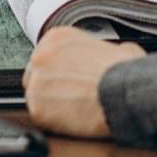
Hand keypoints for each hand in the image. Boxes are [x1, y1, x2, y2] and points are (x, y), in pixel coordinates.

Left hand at [23, 26, 144, 138]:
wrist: (120, 89)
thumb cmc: (120, 67)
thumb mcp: (113, 45)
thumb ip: (97, 50)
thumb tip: (106, 58)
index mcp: (57, 37)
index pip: (46, 54)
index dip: (58, 67)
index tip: (68, 75)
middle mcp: (41, 57)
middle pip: (36, 74)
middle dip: (50, 84)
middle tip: (69, 92)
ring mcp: (36, 84)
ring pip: (36, 97)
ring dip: (51, 103)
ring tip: (73, 107)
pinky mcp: (38, 111)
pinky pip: (40, 117)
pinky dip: (54, 120)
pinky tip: (72, 118)